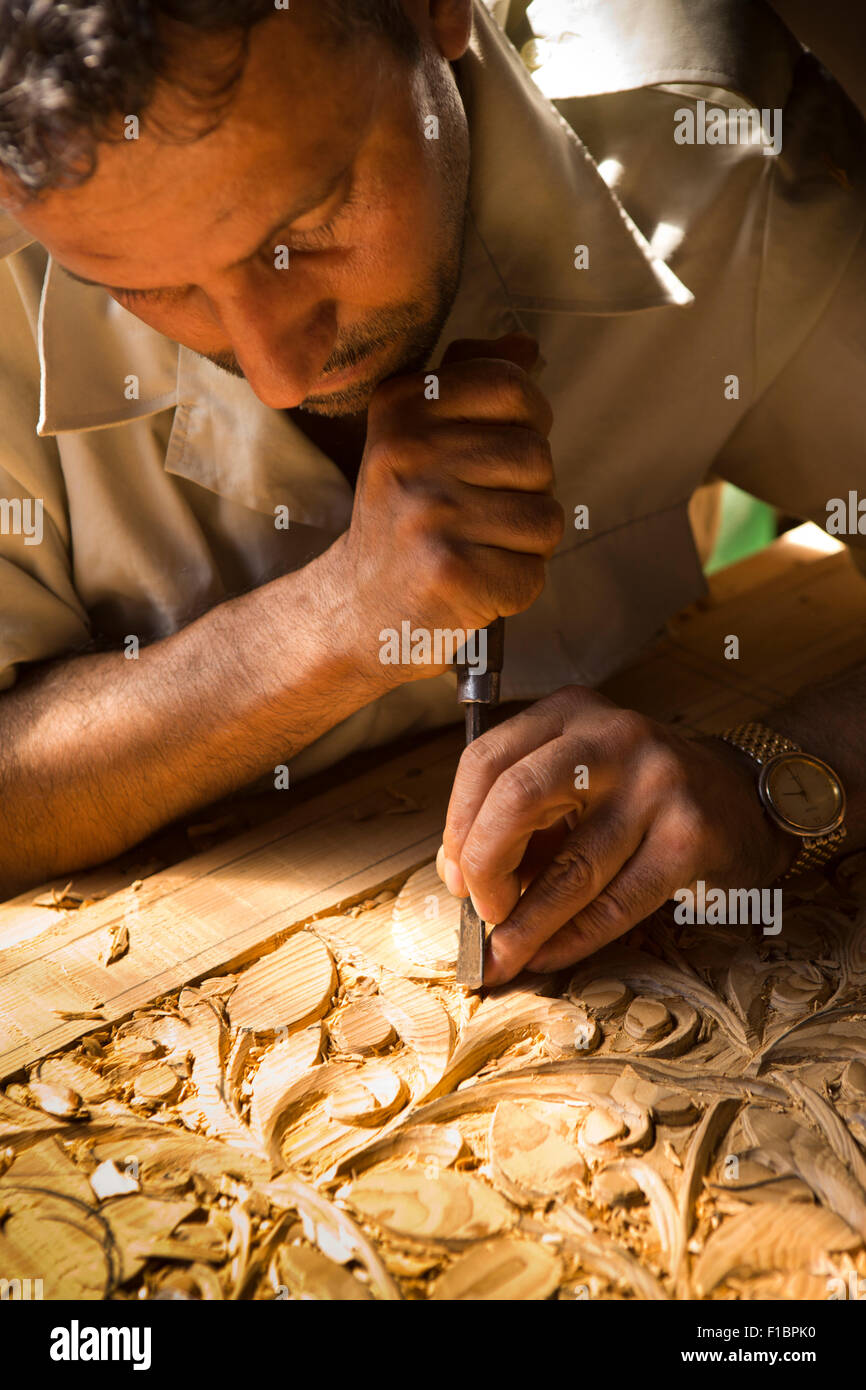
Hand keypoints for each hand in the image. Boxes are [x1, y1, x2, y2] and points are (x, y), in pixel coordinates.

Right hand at [336, 333, 562, 680]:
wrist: (356, 610)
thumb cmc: (404, 519)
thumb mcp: (417, 437)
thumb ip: (471, 383)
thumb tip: (526, 347)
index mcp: (402, 408)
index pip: (512, 385)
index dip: (526, 422)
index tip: (493, 455)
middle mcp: (410, 454)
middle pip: (538, 454)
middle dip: (525, 491)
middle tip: (476, 516)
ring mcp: (430, 514)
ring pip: (545, 515)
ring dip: (524, 542)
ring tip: (476, 548)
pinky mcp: (452, 572)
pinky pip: (534, 570)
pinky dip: (516, 585)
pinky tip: (475, 583)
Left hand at [437, 685, 795, 984]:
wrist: (744, 799)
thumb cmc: (640, 796)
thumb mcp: (580, 778)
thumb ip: (525, 815)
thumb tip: (462, 879)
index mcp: (571, 712)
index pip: (486, 759)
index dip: (457, 825)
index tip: (455, 875)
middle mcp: (612, 737)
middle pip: (516, 798)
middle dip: (484, 865)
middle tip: (479, 911)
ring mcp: (656, 784)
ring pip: (569, 867)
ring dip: (525, 925)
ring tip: (503, 958)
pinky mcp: (690, 838)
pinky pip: (616, 902)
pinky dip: (573, 938)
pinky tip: (549, 955)